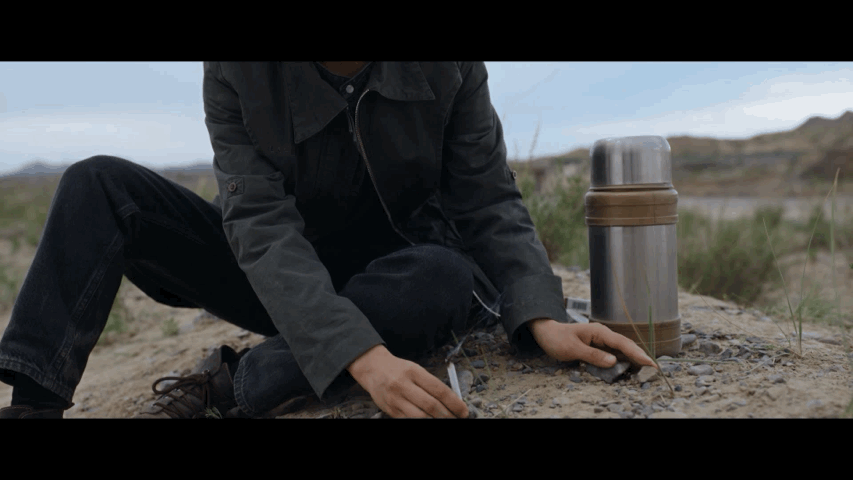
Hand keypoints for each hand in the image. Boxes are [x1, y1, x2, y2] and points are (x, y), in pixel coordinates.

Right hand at [347, 345, 468, 417]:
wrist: (373, 369)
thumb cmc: (399, 370)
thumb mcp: (416, 370)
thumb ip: (432, 385)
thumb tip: (452, 402)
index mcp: (414, 372)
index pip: (439, 390)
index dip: (454, 403)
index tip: (464, 411)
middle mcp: (403, 385)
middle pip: (431, 406)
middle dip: (448, 416)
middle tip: (457, 419)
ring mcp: (395, 399)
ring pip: (421, 417)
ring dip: (436, 421)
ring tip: (445, 421)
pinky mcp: (390, 410)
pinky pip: (409, 421)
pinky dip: (422, 422)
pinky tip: (430, 421)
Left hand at [528, 319, 656, 368]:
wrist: (546, 333)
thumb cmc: (557, 339)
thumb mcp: (572, 348)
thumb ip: (592, 355)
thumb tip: (613, 361)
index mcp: (599, 332)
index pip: (622, 343)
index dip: (637, 353)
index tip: (650, 362)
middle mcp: (603, 335)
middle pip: (626, 346)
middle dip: (640, 356)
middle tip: (655, 369)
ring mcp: (601, 341)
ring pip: (621, 351)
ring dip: (633, 360)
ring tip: (647, 370)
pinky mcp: (598, 347)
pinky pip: (614, 354)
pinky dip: (623, 361)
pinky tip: (630, 368)